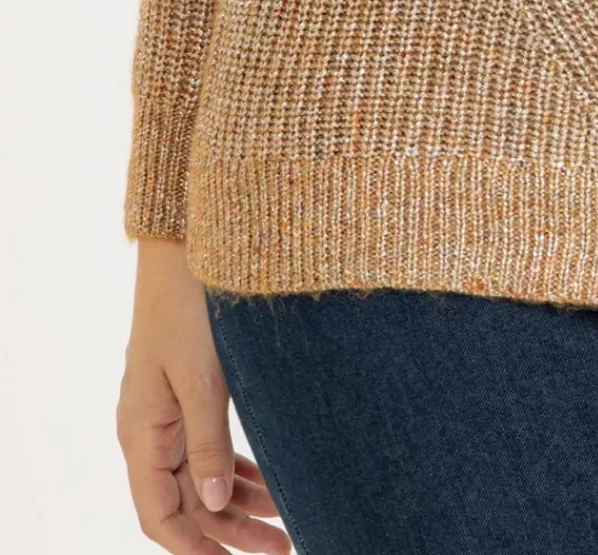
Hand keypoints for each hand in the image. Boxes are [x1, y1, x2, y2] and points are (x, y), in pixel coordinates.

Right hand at [117, 236, 290, 553]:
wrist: (188, 244)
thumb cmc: (191, 302)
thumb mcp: (202, 375)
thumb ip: (206, 440)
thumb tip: (213, 502)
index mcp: (142, 431)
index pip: (159, 515)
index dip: (195, 547)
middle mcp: (151, 429)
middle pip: (186, 503)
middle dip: (230, 533)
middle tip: (281, 549)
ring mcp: (169, 412)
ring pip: (201, 478)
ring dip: (240, 505)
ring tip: (284, 527)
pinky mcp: (192, 393)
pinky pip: (210, 447)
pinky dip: (239, 470)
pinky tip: (271, 485)